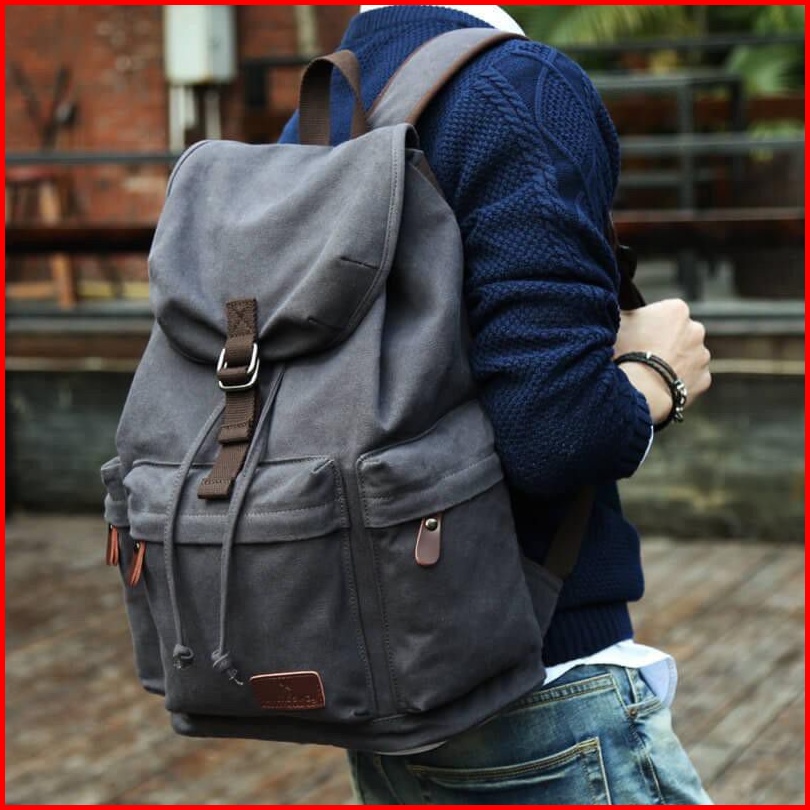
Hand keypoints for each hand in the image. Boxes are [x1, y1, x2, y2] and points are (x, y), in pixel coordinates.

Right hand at [614, 299, 711, 423]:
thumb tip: (627, 313)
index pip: (666, 312)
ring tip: (652, 373)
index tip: (639, 335)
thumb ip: (629, 314)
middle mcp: (695, 329)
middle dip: (667, 342)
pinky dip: (679, 380)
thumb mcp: (619, 322)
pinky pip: (691, 378)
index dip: (651, 324)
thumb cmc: (627, 352)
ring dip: (674, 362)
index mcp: (676, 309)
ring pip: (688, 356)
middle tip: (645, 354)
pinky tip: (662, 384)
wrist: (640, 388)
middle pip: (680, 334)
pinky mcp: (704, 379)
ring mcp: (702, 355)